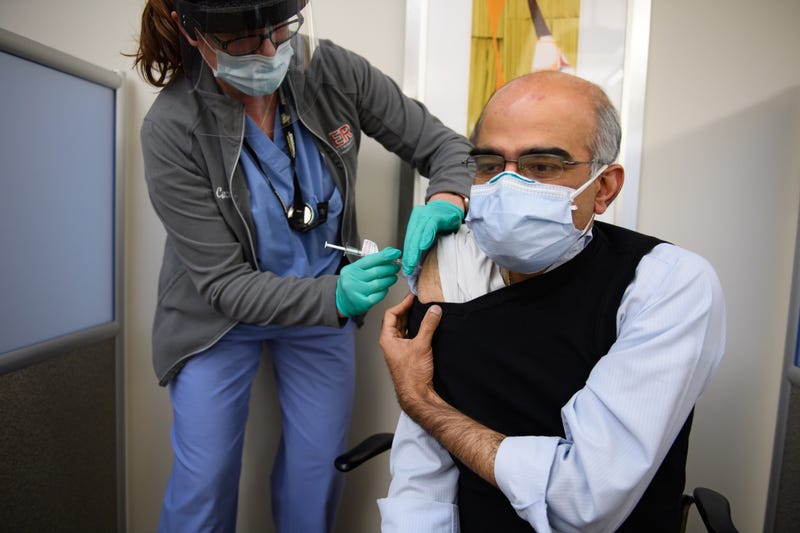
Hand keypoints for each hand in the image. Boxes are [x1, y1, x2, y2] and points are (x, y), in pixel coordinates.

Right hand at [335, 247, 401, 316]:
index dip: (385, 256)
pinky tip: (385, 288)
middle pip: (377, 271)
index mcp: (351, 269)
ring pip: (379, 283)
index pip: (371, 260)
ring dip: (390, 279)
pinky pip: (379, 295)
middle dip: (390, 268)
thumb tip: (389, 252)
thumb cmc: (351, 283)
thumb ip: (372, 261)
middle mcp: (352, 280)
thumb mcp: (357, 269)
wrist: (342, 301)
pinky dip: (385, 290)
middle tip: (396, 267)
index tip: (395, 253)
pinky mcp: (363, 303)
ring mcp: (357, 292)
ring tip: (393, 277)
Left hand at [379, 293, 442, 408]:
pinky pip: (410, 336)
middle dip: (407, 310)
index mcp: (387, 339)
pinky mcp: (407, 354)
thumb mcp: (422, 345)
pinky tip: (426, 327)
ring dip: (412, 319)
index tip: (412, 298)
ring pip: (404, 328)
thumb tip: (434, 310)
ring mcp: (398, 349)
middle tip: (418, 301)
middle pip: (397, 320)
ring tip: (423, 311)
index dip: (402, 304)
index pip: (391, 314)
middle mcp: (391, 343)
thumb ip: (428, 325)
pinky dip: (417, 329)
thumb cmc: (412, 375)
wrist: (416, 395)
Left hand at [402, 200, 463, 274]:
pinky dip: (427, 236)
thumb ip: (422, 241)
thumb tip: (416, 261)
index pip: (409, 240)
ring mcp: (428, 214)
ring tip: (412, 261)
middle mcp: (419, 216)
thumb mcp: (429, 230)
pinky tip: (423, 246)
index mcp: (415, 221)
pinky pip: (431, 226)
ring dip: (415, 249)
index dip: (407, 254)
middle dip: (409, 254)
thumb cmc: (442, 221)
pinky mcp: (438, 215)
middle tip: (408, 267)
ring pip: (419, 233)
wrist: (453, 206)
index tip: (406, 267)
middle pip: (412, 237)